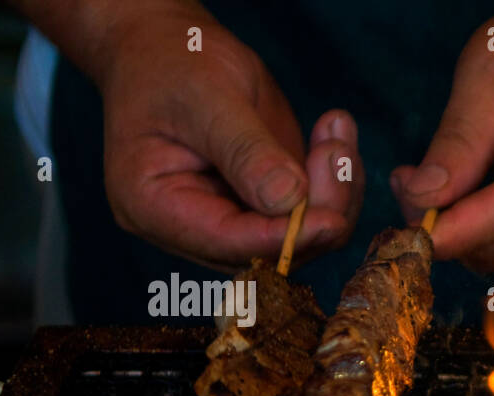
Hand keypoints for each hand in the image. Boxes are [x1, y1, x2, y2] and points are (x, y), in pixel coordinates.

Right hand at [96, 4, 362, 270]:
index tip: (332, 220)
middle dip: (318, 210)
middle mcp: (193, 228)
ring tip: (337, 130)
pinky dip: (335, 180)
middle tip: (338, 151)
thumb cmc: (171, 62)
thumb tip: (289, 200)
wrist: (170, 45)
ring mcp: (233, 220)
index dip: (284, 239)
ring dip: (335, 192)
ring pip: (303, 237)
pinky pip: (312, 212)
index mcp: (155, 208)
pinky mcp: (264, 205)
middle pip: (272, 252)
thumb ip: (245, 151)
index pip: (228, 243)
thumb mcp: (205, 97)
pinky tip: (336, 133)